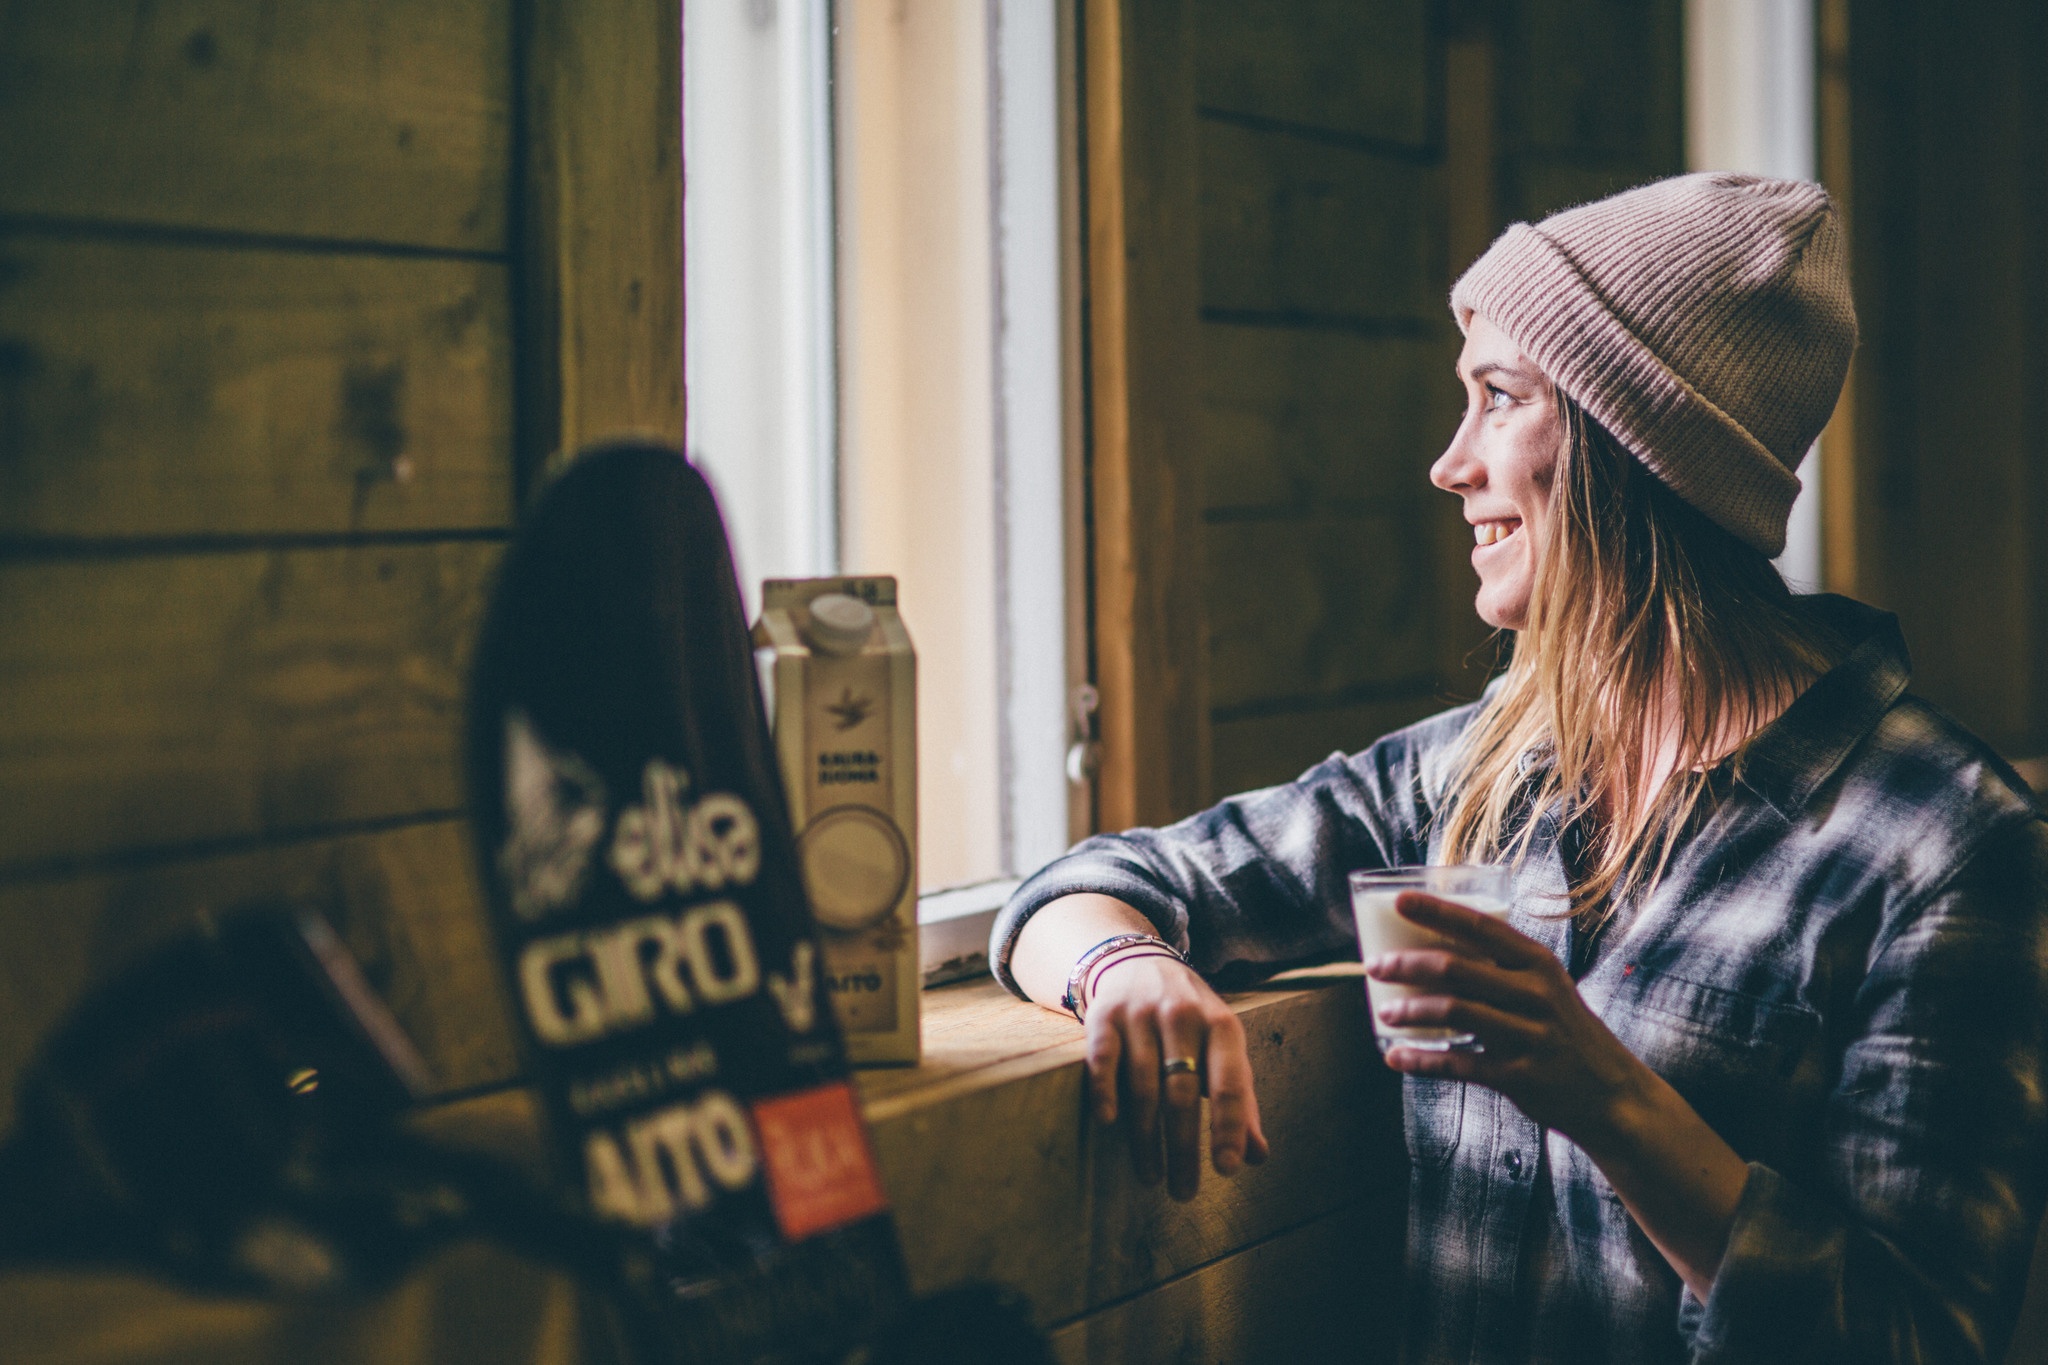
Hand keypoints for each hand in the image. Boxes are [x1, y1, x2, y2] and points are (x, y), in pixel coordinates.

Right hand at [1082, 954, 1269, 1200]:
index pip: (1230, 1083)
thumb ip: (1239, 1100)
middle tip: (1183, 1192)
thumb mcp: (1221, 1048)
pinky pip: (1103, 1057)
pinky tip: (1109, 1123)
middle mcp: (1182, 1016)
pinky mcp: (1103, 1016)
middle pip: (1183, 1093)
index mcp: (1221, 1025)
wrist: (1138, 961)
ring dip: (1146, 1137)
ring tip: (1150, 1177)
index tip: (1228, 1169)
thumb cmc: (1189, 1021)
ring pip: (1144, 1085)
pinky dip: (1105, 1090)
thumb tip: (1257, 1156)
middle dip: (1184, 1148)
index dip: (1229, 1127)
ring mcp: (1140, 1014)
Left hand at [1363, 891, 1652, 1143]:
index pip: (1481, 927)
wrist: (1612, 1095)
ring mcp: (1529, 1036)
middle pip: (1458, 968)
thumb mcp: (1547, 990)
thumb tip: (1432, 951)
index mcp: (1539, 964)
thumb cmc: (1566, 1032)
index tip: (1399, 901)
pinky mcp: (1520, 1077)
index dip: (1437, 911)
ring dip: (1411, 1010)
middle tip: (1374, 966)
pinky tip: (1395, 1057)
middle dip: (1407, 964)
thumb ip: (1502, 970)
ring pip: (1455, 1012)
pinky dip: (1422, 1061)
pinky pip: (1459, 1065)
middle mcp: (1536, 994)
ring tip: (1383, 1013)